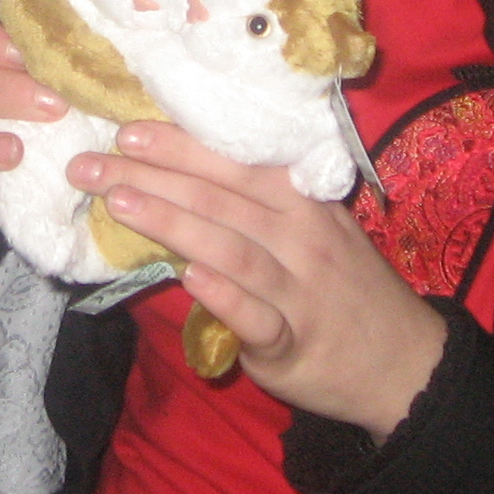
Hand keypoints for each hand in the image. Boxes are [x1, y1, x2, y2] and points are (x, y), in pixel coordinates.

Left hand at [69, 122, 446, 437]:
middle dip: (150, 177)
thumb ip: (259, 205)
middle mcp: (301, 236)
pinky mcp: (294, 343)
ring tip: (119, 204)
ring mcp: (299, 289)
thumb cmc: (343, 287)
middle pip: (220, 198)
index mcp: (301, 202)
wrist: (405, 363)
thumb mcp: (316, 230)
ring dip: (172, 223)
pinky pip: (256, 316)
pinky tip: (188, 277)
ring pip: (231, 248)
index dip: (180, 145)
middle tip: (88, 166)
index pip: (235, 162)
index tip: (125, 130)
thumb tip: (177, 176)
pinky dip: (223, 295)